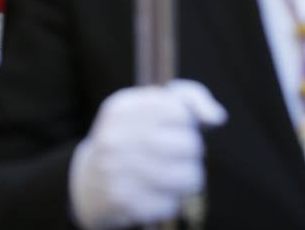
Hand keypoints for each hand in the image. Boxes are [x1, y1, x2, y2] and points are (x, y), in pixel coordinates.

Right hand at [68, 79, 226, 229]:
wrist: (87, 181)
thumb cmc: (131, 139)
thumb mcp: (149, 108)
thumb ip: (187, 99)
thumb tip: (217, 117)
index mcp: (122, 108)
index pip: (180, 111)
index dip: (186, 122)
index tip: (173, 128)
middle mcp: (116, 137)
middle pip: (191, 145)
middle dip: (191, 152)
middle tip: (174, 155)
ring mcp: (117, 171)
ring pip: (190, 177)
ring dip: (187, 178)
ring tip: (169, 175)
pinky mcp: (124, 202)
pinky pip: (172, 204)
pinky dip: (169, 201)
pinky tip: (152, 193)